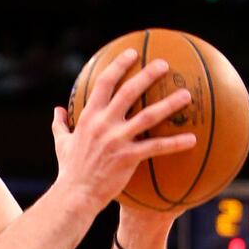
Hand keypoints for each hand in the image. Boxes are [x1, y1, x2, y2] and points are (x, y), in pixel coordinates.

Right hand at [52, 50, 195, 212]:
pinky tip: (192, 139)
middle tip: (164, 64)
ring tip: (186, 95)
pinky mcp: (128, 157)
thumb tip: (56, 110)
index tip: (131, 53)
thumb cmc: (69, 170)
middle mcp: (103, 125)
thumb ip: (60, 124)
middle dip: (147, 75)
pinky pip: (156, 147)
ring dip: (169, 104)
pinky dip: (175, 143)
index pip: (103, 84)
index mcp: (89, 118)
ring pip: (148, 116)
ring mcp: (116, 140)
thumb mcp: (61, 143)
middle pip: (129, 92)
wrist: (75, 194)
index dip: (118, 66)